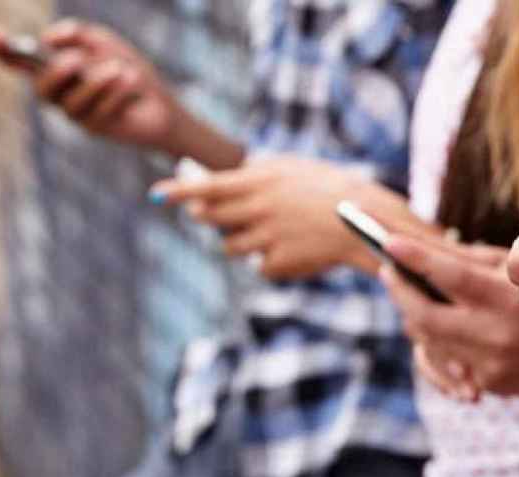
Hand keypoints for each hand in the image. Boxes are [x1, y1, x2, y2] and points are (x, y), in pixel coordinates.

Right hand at [0, 20, 241, 168]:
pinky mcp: (97, 129)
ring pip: (71, 104)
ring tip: (121, 68)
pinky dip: (117, 93)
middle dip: (56, 73)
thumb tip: (49, 37)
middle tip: (75, 60)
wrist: (162, 104)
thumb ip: (78, 34)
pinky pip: (99, 112)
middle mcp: (61, 95)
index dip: (4, 52)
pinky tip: (132, 80)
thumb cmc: (129, 72)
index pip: (21, 63)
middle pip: (41, 90)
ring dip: (96, 82)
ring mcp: (77, 115)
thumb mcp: (105, 44)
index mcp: (56, 70)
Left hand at [153, 155, 430, 279]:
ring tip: (269, 231)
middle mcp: (258, 209)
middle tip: (217, 215)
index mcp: (260, 182)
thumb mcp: (292, 168)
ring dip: (240, 242)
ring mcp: (267, 238)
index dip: (178, 192)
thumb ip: (254, 175)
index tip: (157, 195)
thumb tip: (217, 186)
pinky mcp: (278, 263)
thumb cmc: (329, 188)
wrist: (362, 220)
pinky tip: (293, 249)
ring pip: (230, 247)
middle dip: (207, 218)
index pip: (206, 186)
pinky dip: (270, 260)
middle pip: (209, 219)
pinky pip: (260, 265)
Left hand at [381, 235, 518, 413]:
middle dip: (399, 290)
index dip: (415, 257)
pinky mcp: (488, 384)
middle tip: (388, 269)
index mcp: (510, 300)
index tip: (388, 241)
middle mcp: (496, 336)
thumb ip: (487, 261)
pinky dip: (434, 341)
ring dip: (413, 314)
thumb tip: (436, 250)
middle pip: (423, 315)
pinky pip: (444, 362)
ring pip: (427, 340)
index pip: (450, 275)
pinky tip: (433, 326)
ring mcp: (490, 365)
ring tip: (410, 293)